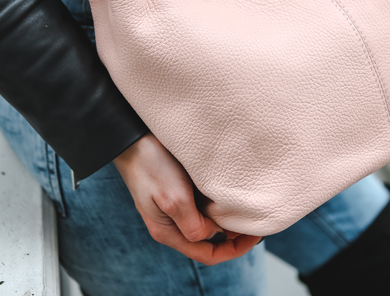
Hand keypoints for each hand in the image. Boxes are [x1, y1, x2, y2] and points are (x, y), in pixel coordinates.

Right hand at [114, 133, 260, 264]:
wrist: (133, 136)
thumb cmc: (149, 165)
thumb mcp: (174, 199)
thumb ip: (194, 224)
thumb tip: (215, 233)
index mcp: (168, 231)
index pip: (207, 254)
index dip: (234, 250)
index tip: (255, 236)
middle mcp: (172, 223)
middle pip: (209, 241)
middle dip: (234, 236)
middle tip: (256, 222)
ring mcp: (174, 206)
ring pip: (208, 222)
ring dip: (227, 219)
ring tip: (247, 208)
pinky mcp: (178, 189)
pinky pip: (203, 205)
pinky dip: (219, 203)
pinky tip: (231, 192)